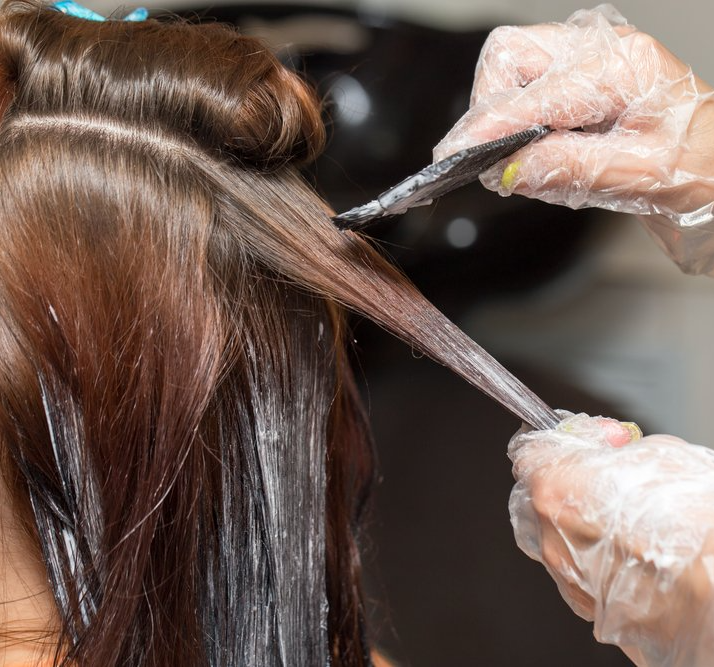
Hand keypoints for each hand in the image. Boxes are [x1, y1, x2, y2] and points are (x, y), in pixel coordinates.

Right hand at [434, 7, 713, 273]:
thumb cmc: (696, 164)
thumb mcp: (641, 176)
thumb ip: (572, 169)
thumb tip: (510, 170)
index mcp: (622, 67)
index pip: (534, 96)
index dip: (490, 128)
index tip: (456, 155)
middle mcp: (599, 52)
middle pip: (510, 56)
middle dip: (489, 107)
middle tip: (488, 156)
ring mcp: (585, 62)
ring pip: (510, 68)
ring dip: (500, 114)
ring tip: (518, 160)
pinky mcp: (574, 80)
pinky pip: (523, 88)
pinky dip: (514, 122)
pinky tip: (534, 152)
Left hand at [510, 413, 713, 666]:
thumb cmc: (699, 523)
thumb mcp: (657, 453)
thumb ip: (615, 448)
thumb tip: (611, 446)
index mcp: (555, 489)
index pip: (529, 453)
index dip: (559, 442)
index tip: (582, 443)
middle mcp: (551, 538)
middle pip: (538, 498)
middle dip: (567, 484)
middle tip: (608, 479)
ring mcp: (569, 581)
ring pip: (558, 542)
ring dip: (582, 526)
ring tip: (629, 522)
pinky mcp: (594, 613)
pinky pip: (582, 578)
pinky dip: (599, 564)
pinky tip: (636, 558)